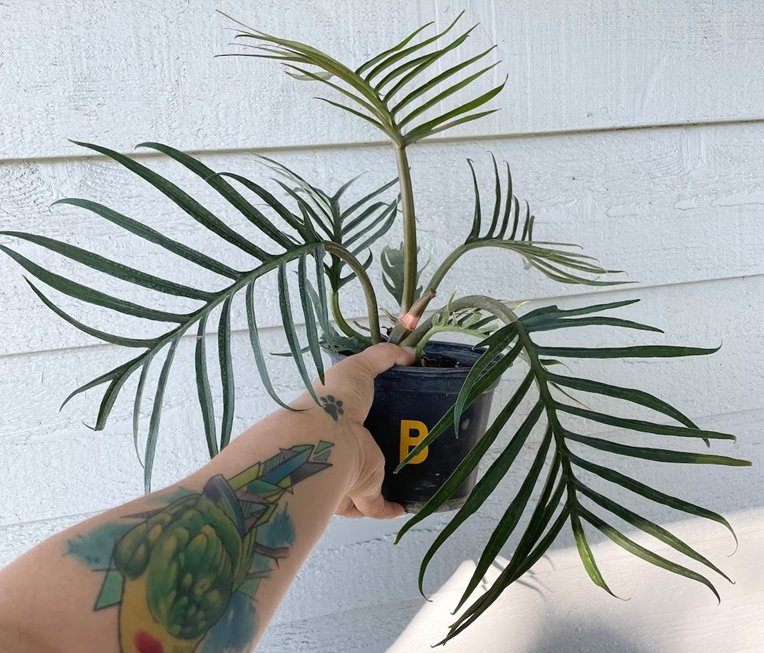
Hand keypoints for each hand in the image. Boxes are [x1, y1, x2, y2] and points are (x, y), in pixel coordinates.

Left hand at [313, 344, 414, 518]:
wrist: (326, 438)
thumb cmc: (335, 400)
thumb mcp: (359, 367)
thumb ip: (382, 357)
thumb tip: (410, 355)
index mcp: (337, 418)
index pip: (355, 419)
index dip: (371, 416)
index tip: (395, 413)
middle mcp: (342, 448)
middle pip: (363, 451)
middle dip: (381, 451)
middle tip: (412, 443)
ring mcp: (350, 472)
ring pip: (367, 481)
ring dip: (383, 481)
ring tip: (413, 470)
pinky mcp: (363, 492)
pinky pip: (378, 506)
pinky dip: (391, 508)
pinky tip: (406, 504)